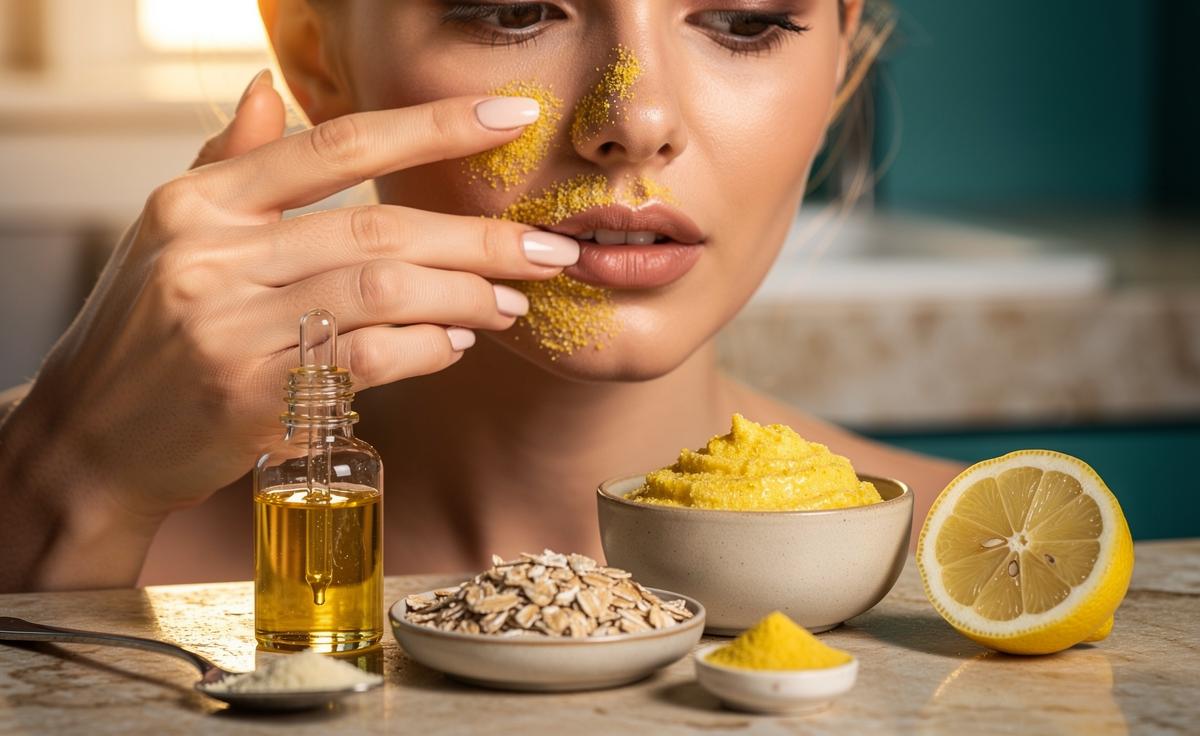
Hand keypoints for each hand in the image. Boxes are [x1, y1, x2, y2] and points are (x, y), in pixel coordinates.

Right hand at [19, 70, 577, 523]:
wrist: (90, 437)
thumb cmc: (144, 329)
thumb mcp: (170, 232)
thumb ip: (230, 161)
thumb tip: (272, 88)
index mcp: (201, 203)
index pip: (335, 145)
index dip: (432, 128)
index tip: (508, 119)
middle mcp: (212, 256)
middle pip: (378, 230)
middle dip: (479, 239)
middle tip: (546, 249)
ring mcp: (229, 330)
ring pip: (382, 295)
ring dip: (465, 298)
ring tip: (511, 302)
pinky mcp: (252, 400)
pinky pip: (368, 362)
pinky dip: (426, 349)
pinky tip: (456, 341)